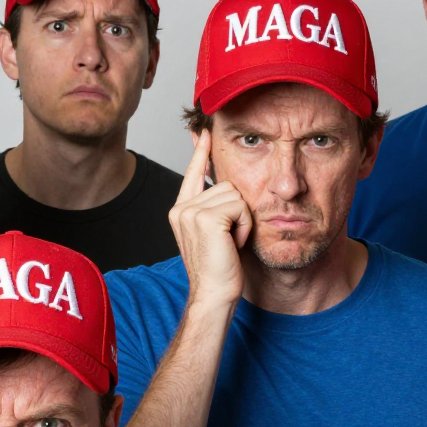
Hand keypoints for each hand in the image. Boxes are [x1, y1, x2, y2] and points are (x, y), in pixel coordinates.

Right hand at [170, 129, 252, 308]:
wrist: (214, 294)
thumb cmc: (219, 269)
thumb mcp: (216, 233)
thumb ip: (215, 208)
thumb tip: (223, 184)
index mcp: (181, 210)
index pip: (192, 173)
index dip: (200, 152)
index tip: (204, 132)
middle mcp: (181, 208)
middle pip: (225, 184)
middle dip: (238, 211)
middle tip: (229, 238)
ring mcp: (190, 212)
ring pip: (235, 194)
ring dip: (243, 219)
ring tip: (231, 242)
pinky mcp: (206, 217)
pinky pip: (241, 206)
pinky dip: (245, 225)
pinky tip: (234, 243)